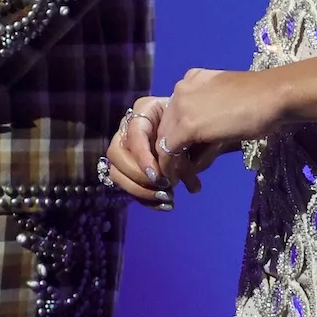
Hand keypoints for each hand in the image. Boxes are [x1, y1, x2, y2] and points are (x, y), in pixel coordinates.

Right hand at [104, 94, 220, 204]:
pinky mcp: (130, 167)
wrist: (200, 123)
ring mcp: (126, 148)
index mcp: (145, 110)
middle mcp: (129, 127)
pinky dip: (146, 199)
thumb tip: (191, 186)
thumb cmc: (198, 120)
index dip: (142, 158)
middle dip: (137, 176)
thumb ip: (188, 153)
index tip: (157, 176)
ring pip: (117, 172)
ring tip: (166, 199)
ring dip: (139, 190)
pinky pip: (128, 185)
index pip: (134, 135)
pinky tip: (166, 206)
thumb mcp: (196, 131)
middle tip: (162, 187)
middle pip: (116, 154)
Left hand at [154, 67, 287, 181]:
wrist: (275, 96)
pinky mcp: (187, 125)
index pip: (175, 113)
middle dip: (173, 151)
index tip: (189, 155)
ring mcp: (181, 106)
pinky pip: (169, 151)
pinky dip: (172, 167)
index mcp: (192, 80)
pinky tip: (180, 179)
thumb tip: (203, 139)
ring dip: (173, 162)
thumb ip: (209, 115)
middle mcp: (181, 89)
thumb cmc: (262, 101)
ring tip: (183, 180)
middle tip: (183, 172)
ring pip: (165, 140)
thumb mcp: (227, 104)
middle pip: (167, 126)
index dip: (180, 136)